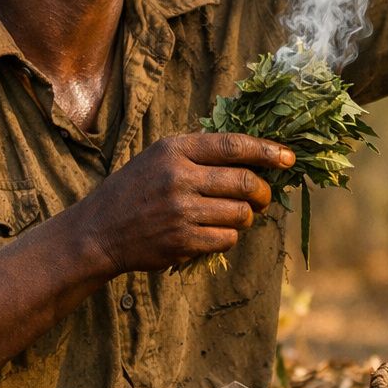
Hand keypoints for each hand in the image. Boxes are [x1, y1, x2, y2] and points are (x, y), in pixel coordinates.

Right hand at [74, 132, 294, 273]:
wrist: (98, 232)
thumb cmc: (136, 191)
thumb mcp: (160, 158)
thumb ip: (200, 154)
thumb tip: (255, 158)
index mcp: (175, 150)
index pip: (234, 146)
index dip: (267, 152)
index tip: (289, 158)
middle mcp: (178, 177)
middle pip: (245, 182)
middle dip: (262, 192)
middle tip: (263, 197)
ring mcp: (181, 212)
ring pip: (240, 213)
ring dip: (245, 217)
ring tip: (232, 215)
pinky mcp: (182, 242)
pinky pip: (227, 239)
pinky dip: (228, 237)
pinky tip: (213, 233)